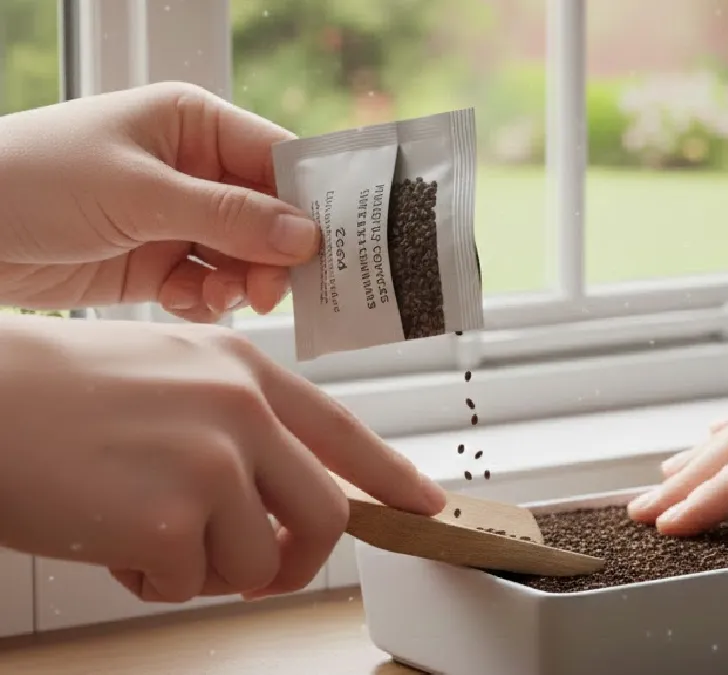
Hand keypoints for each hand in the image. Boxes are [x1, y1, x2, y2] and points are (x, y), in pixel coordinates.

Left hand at [0, 81, 316, 320]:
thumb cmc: (33, 180)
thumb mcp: (139, 192)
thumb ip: (228, 216)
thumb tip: (304, 236)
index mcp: (194, 124)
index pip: (278, 158)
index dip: (312, 200)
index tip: (336, 244)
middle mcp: (193, 168)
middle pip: (271, 214)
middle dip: (277, 253)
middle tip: (273, 289)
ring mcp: (176, 217)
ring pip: (245, 255)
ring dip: (243, 282)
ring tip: (225, 298)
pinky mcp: (156, 261)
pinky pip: (209, 284)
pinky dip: (208, 300)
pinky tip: (186, 301)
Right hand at [0, 316, 445, 602]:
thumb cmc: (58, 391)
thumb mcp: (171, 372)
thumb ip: (239, 419)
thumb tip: (281, 487)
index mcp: (246, 370)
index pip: (344, 431)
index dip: (391, 476)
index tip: (425, 505)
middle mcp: (243, 410)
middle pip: (323, 515)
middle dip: (294, 558)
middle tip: (256, 569)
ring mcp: (213, 463)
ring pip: (255, 560)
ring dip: (203, 568)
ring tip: (144, 534)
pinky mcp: (172, 518)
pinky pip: (190, 584)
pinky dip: (152, 580)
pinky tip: (110, 540)